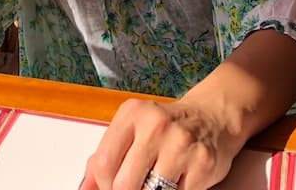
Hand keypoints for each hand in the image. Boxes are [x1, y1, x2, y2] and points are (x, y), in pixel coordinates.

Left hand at [80, 97, 239, 189]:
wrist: (212, 117)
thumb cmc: (165, 128)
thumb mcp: (131, 130)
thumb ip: (105, 157)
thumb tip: (83, 188)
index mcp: (132, 113)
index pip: (103, 164)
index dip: (103, 185)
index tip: (111, 186)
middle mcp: (155, 125)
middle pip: (124, 185)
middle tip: (135, 187)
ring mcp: (180, 144)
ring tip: (153, 183)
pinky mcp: (202, 164)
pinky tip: (175, 183)